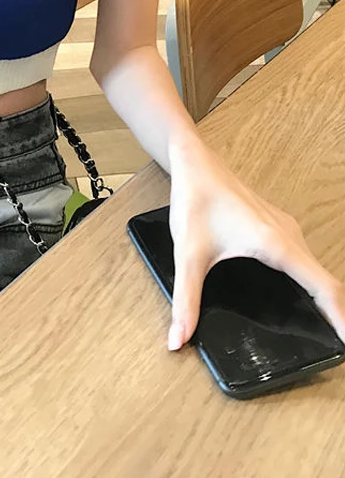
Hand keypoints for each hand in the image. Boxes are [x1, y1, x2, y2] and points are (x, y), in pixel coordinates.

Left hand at [167, 139, 344, 349]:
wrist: (194, 162)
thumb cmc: (194, 199)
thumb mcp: (186, 254)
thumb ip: (185, 300)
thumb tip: (177, 339)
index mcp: (276, 243)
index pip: (324, 286)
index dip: (342, 317)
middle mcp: (288, 235)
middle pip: (325, 281)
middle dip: (336, 313)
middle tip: (335, 344)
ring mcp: (285, 229)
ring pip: (314, 269)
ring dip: (323, 297)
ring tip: (325, 328)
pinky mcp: (277, 226)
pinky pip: (303, 258)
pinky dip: (309, 281)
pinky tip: (297, 296)